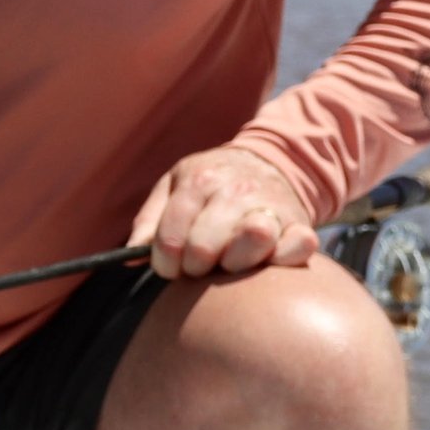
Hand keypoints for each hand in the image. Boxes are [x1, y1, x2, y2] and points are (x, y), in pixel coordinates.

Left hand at [129, 146, 317, 279]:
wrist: (269, 160)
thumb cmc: (210, 183)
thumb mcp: (173, 186)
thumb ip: (149, 222)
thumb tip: (129, 259)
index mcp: (198, 181)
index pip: (170, 237)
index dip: (165, 264)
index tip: (169, 269)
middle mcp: (235, 191)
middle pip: (204, 246)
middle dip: (195, 267)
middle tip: (198, 267)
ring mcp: (270, 206)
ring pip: (253, 240)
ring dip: (235, 264)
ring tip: (229, 264)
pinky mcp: (300, 223)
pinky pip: (299, 246)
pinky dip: (283, 259)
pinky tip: (265, 262)